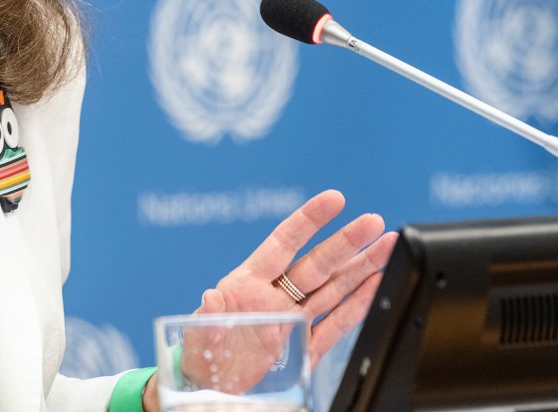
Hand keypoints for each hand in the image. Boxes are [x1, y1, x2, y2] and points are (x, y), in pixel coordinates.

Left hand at [144, 190, 395, 409]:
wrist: (211, 387)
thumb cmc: (201, 355)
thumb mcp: (199, 336)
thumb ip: (208, 317)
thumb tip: (210, 296)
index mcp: (247, 285)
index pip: (282, 243)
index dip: (307, 221)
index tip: (333, 200)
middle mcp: (274, 297)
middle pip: (317, 264)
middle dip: (346, 242)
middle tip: (374, 222)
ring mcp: (292, 319)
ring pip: (334, 288)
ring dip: (361, 268)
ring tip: (388, 247)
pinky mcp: (306, 346)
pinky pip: (336, 322)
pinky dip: (358, 303)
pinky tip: (377, 286)